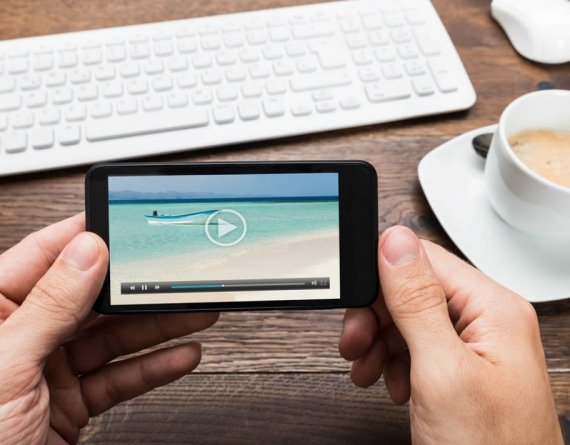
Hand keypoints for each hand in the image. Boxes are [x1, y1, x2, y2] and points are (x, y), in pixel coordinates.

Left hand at [0, 214, 218, 444]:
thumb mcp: (8, 365)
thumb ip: (51, 306)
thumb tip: (87, 251)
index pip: (43, 257)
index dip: (86, 237)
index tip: (125, 223)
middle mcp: (23, 336)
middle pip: (91, 300)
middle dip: (139, 290)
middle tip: (176, 277)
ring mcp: (49, 370)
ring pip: (113, 338)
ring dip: (158, 328)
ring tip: (196, 313)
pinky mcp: (72, 402)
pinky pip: (119, 377)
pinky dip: (153, 368)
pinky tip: (182, 355)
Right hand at [339, 226, 562, 443]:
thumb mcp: (441, 371)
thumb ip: (416, 301)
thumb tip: (394, 242)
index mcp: (493, 309)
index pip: (424, 260)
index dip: (382, 278)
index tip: (355, 304)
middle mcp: (487, 322)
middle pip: (412, 291)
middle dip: (376, 317)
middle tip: (355, 344)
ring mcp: (475, 348)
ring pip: (409, 320)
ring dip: (380, 342)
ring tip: (367, 369)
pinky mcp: (461, 370)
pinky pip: (417, 347)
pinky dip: (394, 361)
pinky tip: (391, 383)